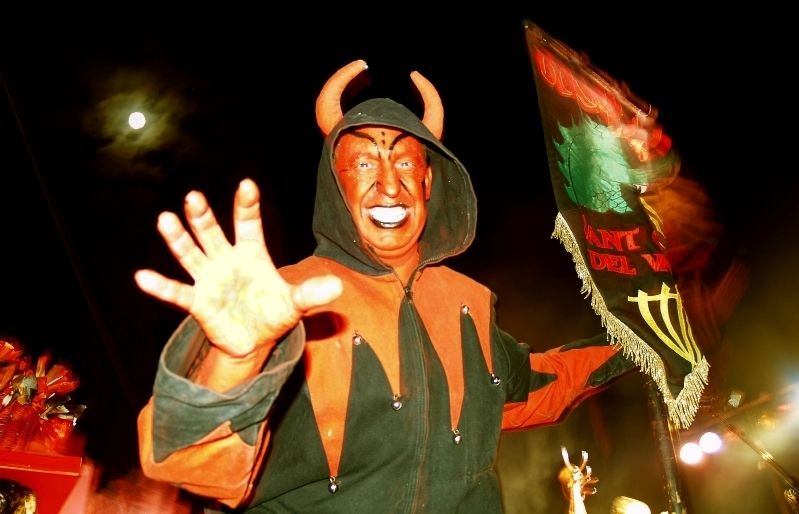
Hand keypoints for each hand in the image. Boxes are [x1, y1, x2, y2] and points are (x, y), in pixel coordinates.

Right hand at [135, 178, 341, 358]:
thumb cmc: (273, 313)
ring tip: (165, 220)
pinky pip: (177, 292)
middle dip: (202, 216)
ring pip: (191, 254)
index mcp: (252, 253)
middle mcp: (226, 259)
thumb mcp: (296, 304)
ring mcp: (209, 278)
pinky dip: (160, 286)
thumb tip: (338, 287)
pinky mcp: (198, 302)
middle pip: (212, 233)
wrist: (254, 341)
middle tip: (193, 197)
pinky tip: (142, 277)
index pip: (248, 223)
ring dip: (178, 239)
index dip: (247, 205)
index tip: (247, 185)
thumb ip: (311, 293)